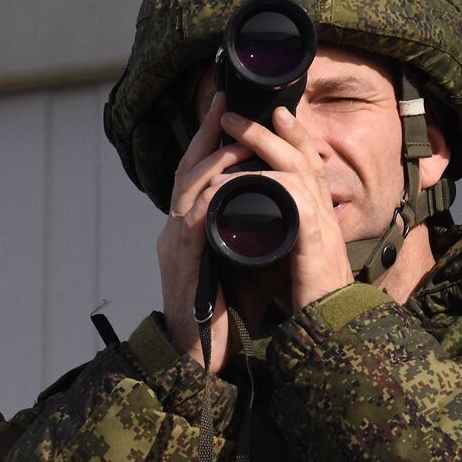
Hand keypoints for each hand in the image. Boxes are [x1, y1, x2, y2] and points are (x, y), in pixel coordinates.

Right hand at [157, 92, 255, 373]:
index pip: (200, 173)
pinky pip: (193, 219)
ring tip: (231, 130)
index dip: (211, 139)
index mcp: (192, 229)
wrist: (201, 361)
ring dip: (211, 156)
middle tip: (224, 101)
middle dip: (205, 132)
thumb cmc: (227, 316)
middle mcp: (177, 230)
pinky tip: (227, 180)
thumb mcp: (247, 265)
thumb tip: (286, 207)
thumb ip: (259, 233)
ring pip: (188, 186)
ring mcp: (175, 245)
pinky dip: (211, 195)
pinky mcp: (181, 263)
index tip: (228, 107)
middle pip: (188, 168)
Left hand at [217, 106, 352, 311]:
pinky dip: (264, 183)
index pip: (311, 168)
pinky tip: (238, 180)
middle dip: (274, 130)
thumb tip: (260, 220)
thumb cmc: (309, 302)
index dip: (296, 138)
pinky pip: (292, 198)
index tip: (277, 115)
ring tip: (234, 132)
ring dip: (265, 145)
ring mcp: (322, 227)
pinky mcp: (314, 241)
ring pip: (299, 169)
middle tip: (240, 113)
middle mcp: (325, 217)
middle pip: (306, 159)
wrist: (329, 332)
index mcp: (320, 220)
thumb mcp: (294, 259)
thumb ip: (284, 235)